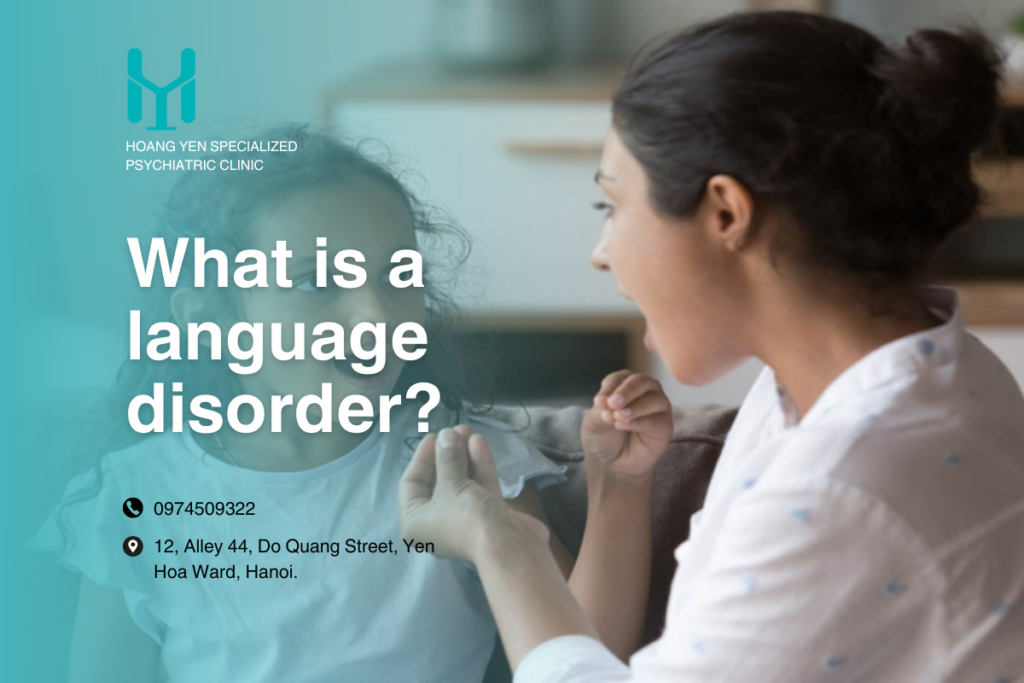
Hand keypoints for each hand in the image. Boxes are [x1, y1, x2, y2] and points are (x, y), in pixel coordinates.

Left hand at [398, 425, 547, 563]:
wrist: (508, 546)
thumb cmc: (467, 517)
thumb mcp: (451, 484)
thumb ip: (447, 457)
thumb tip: (446, 435)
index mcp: (415, 522)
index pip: (411, 483)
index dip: (422, 457)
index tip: (434, 435)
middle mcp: (436, 523)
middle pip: (438, 481)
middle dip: (446, 453)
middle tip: (455, 429)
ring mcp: (464, 520)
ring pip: (460, 482)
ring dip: (464, 456)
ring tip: (468, 430)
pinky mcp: (487, 516)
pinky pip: (478, 487)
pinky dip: (478, 466)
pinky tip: (479, 442)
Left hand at [581, 370, 672, 478]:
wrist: (611, 463)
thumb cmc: (604, 436)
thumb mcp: (594, 421)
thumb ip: (601, 410)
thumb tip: (610, 405)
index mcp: (624, 384)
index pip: (620, 378)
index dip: (609, 389)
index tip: (598, 402)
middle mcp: (645, 391)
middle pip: (641, 382)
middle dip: (626, 391)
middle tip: (612, 403)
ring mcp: (657, 408)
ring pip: (654, 399)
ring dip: (635, 407)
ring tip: (617, 417)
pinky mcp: (664, 426)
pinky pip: (655, 421)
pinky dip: (638, 422)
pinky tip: (622, 426)